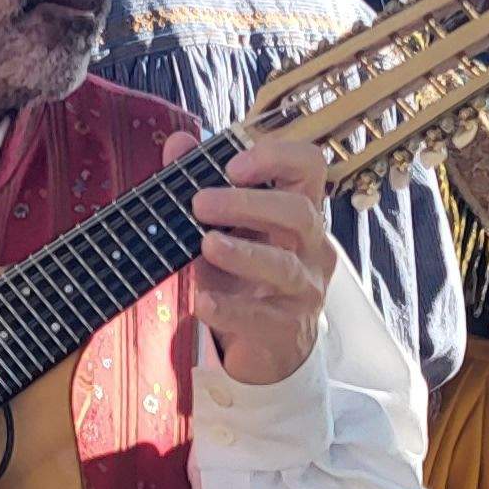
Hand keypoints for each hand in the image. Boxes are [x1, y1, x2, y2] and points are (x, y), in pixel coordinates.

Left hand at [176, 134, 333, 388]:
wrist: (264, 345)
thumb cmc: (245, 276)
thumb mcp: (223, 228)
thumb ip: (200, 182)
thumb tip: (178, 143)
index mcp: (299, 211)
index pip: (309, 166)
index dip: (277, 157)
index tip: (233, 164)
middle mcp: (310, 246)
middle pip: (299, 213)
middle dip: (249, 204)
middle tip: (199, 204)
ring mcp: (304, 290)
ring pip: (283, 267)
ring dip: (242, 253)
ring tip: (206, 245)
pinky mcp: (289, 329)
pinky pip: (263, 318)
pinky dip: (230, 309)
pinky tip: (203, 301)